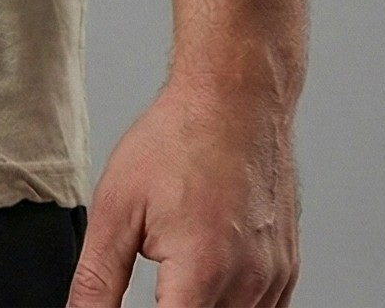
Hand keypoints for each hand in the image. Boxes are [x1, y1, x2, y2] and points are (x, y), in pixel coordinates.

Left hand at [66, 75, 301, 306]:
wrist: (233, 98)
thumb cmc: (178, 139)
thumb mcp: (117, 206)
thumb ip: (98, 278)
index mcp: (201, 272)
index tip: (145, 298)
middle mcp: (246, 284)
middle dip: (173, 307)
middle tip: (158, 279)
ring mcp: (273, 280)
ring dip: (201, 307)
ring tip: (177, 272)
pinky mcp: (287, 271)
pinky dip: (232, 306)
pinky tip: (206, 276)